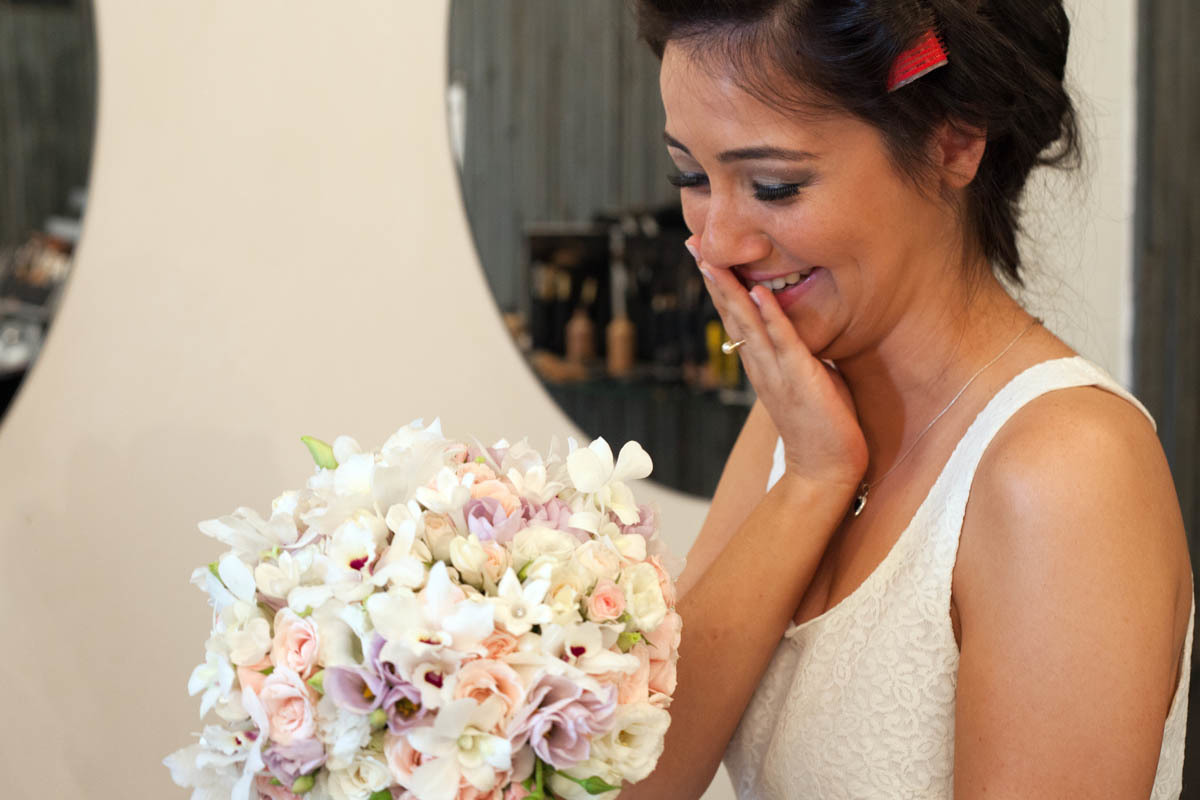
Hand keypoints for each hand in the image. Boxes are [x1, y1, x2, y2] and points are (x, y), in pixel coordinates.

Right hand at [688, 236, 866, 496]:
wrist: (824, 470)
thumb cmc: (822, 426)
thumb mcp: (807, 379)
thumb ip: (798, 355)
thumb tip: (800, 334)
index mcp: (761, 364)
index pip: (736, 318)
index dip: (720, 286)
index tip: (705, 256)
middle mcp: (760, 365)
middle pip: (730, 314)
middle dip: (713, 278)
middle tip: (693, 245)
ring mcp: (776, 371)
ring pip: (746, 323)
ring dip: (729, 290)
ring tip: (712, 260)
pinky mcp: (799, 378)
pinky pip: (782, 341)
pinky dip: (769, 316)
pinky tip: (757, 293)